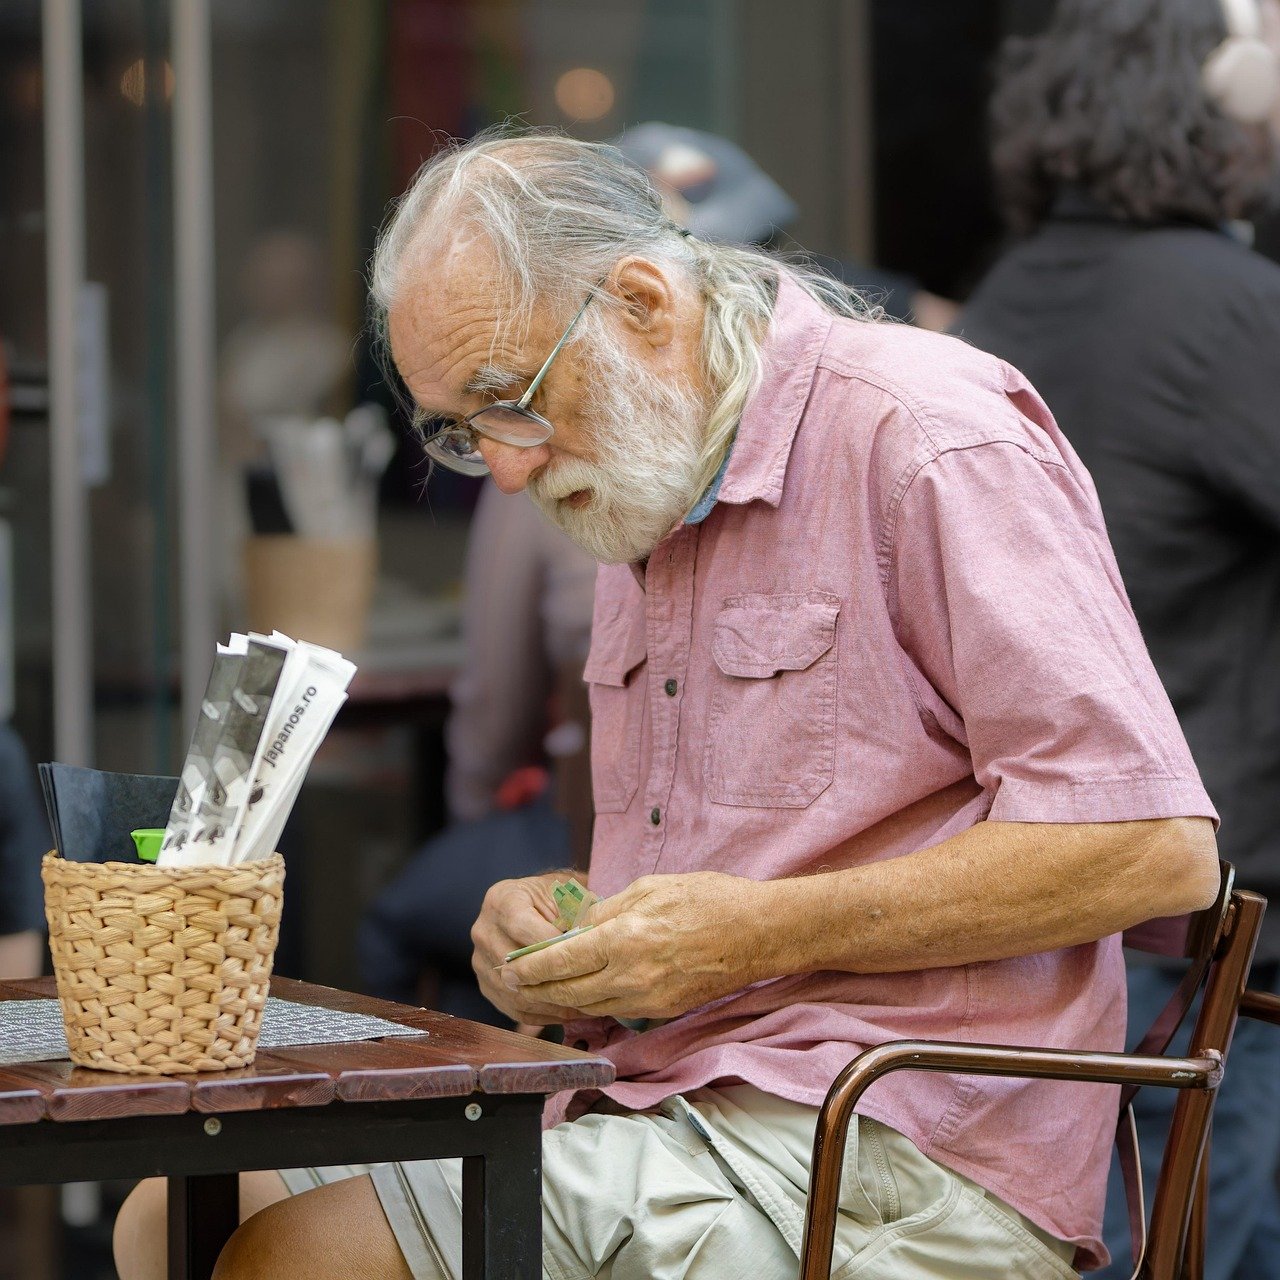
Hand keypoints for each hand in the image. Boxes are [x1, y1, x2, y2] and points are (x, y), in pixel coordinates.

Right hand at [470, 873, 582, 1025]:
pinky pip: (512, 1008)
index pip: (523, 927)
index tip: (580, 956)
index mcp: (502, 900)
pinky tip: (566, 1012)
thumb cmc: (557, 898)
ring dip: (549, 1003)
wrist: (536, 906)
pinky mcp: (486, 983)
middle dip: (552, 979)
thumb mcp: (567, 894)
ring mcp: (481, 959)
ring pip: (514, 992)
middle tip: (586, 990)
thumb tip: (586, 946)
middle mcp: (484, 929)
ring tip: (581, 1006)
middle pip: (515, 965)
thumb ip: (573, 916)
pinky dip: (540, 1014)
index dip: (552, 944)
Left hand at [504, 872, 771, 1021]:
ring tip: (538, 993)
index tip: (509, 967)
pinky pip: (616, 1010)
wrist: (759, 932)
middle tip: (512, 985)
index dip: (530, 967)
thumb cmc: (709, 899)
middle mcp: (631, 975)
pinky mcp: (663, 1009)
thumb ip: (607, 911)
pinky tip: (581, 995)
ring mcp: (648, 998)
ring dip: (562, 1001)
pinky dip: (592, 1005)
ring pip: (589, 1007)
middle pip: (568, 993)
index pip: (561, 960)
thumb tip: (576, 928)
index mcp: (624, 938)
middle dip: (536, 990)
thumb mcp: (650, 888)